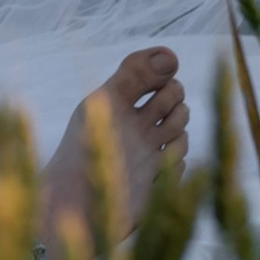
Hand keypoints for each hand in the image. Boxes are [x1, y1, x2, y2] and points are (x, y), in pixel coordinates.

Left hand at [37, 49, 189, 259]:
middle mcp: (134, 125)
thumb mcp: (106, 102)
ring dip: (178, 129)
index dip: (163, 69)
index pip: (154, 73)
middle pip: (175, 98)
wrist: (76, 205)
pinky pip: (182, 164)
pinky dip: (176, 163)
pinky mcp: (156, 182)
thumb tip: (171, 55)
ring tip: (158, 142)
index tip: (167, 69)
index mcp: (118, 101)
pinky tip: (156, 170)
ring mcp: (147, 154)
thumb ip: (135, 74)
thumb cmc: (82, 149)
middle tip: (157, 112)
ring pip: (183, 129)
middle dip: (173, 98)